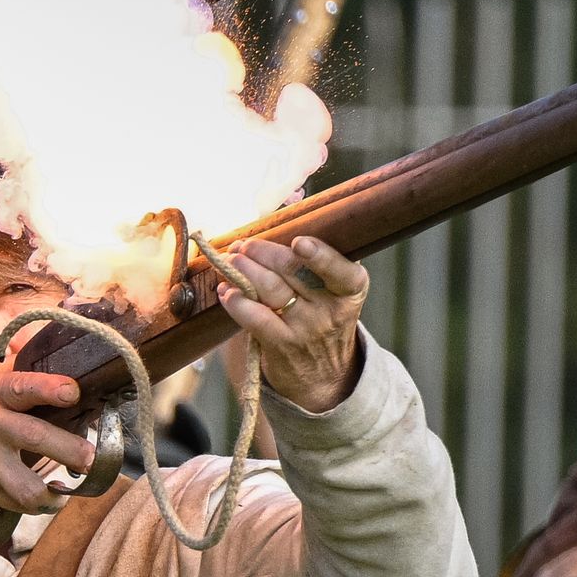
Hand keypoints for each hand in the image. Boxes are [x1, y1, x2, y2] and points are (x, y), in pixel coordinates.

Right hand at [0, 367, 94, 517]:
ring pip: (29, 486)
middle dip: (73, 450)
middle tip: (91, 456)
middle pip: (37, 438)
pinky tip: (50, 496)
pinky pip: (20, 503)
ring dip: (56, 491)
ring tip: (71, 486)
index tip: (74, 392)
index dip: (52, 388)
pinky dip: (40, 504)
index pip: (22, 386)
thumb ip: (11, 373)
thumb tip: (49, 355)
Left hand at [216, 236, 368, 413]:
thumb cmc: (322, 316)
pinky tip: (225, 292)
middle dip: (263, 252)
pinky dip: (236, 301)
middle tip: (244, 245)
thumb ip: (313, 256)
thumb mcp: (332, 290)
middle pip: (293, 271)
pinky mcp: (281, 345)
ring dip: (245, 270)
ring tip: (232, 260)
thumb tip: (289, 201)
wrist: (325, 375)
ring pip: (270, 290)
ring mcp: (306, 328)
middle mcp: (331, 308)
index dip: (320, 256)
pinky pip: (254, 318)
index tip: (299, 243)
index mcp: (350, 288)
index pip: (341, 270)